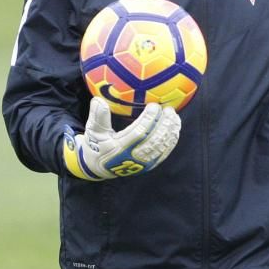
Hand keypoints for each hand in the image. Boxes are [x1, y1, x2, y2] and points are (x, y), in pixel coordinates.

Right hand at [62, 97, 180, 180]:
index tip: (154, 106)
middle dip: (164, 124)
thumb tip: (98, 100)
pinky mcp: (150, 164)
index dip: (148, 119)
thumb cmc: (96, 146)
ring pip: (162, 146)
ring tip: (173, 115)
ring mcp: (143, 163)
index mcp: (119, 149)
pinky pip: (165, 151)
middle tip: (168, 109)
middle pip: (154, 140)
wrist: (100, 168)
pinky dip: (172, 139)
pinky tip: (175, 126)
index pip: (138, 133)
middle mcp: (133, 158)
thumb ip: (98, 116)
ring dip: (170, 130)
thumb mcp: (93, 132)